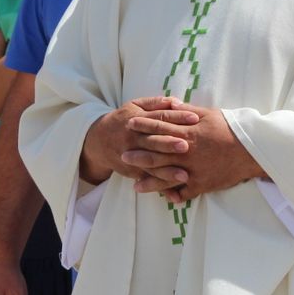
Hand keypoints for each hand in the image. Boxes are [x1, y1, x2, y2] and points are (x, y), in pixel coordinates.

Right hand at [81, 96, 200, 184]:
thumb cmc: (124, 120)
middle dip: (169, 144)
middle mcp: (133, 138)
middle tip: (186, 146)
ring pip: (151, 163)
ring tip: (184, 176)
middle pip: (153, 140)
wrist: (99, 141)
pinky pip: (148, 179)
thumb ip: (156, 103)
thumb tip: (177, 101)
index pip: (159, 117)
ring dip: (167, 171)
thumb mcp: (135, 106)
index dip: (177, 117)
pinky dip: (161, 186)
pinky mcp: (132, 170)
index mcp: (137, 119)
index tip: (194, 118)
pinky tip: (175, 192)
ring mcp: (132, 156)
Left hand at [119, 101, 264, 203]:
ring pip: (166, 177)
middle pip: (157, 154)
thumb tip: (171, 105)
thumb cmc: (231, 129)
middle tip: (121, 156)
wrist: (252, 149)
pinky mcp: (202, 184)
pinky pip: (184, 193)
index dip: (143, 126)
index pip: (159, 128)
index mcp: (187, 133)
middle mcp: (186, 153)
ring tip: (135, 185)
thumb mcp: (208, 114)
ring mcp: (192, 170)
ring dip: (149, 181)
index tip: (129, 125)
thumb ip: (187, 111)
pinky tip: (164, 198)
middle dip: (138, 155)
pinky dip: (174, 196)